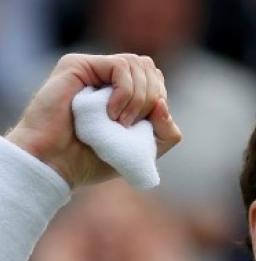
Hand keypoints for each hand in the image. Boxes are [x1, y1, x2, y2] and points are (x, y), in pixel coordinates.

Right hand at [5, 53, 180, 187]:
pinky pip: (121, 66)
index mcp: (122, 95)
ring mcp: (93, 70)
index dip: (159, 104)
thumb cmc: (91, 161)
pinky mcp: (79, 65)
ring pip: (139, 65)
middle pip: (150, 69)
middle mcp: (107, 79)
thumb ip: (164, 133)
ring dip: (138, 99)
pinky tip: (112, 113)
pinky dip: (126, 92)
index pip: (156, 82)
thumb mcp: (141, 152)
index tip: (143, 129)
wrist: (56, 164)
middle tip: (132, 126)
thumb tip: (164, 103)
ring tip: (120, 123)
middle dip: (152, 99)